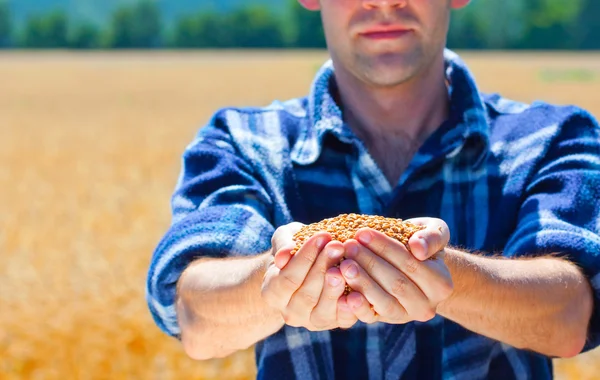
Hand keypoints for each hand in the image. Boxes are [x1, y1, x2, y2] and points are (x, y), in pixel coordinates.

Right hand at [260, 222, 357, 330]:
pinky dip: (352, 306)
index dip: (305, 257)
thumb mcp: (285, 240)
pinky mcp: (335, 324)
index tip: (322, 236)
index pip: (288, 278)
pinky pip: (344, 319)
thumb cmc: (295, 251)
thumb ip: (283, 244)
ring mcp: (312, 322)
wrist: (307, 272)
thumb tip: (285, 254)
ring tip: (347, 266)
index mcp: (273, 293)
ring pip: (323, 310)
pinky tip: (358, 288)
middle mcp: (290, 313)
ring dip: (336, 288)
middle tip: (338, 245)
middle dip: (323, 267)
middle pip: (307, 294)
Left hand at [339, 218, 453, 323]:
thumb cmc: (421, 244)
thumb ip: (432, 237)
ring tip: (343, 264)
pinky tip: (345, 295)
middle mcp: (426, 306)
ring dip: (362, 283)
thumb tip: (418, 248)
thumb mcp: (435, 232)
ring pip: (384, 302)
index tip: (363, 232)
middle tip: (348, 246)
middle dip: (370, 263)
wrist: (415, 266)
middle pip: (396, 284)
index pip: (411, 264)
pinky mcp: (385, 321)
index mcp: (441, 284)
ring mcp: (405, 316)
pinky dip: (357, 307)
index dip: (385, 248)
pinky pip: (371, 317)